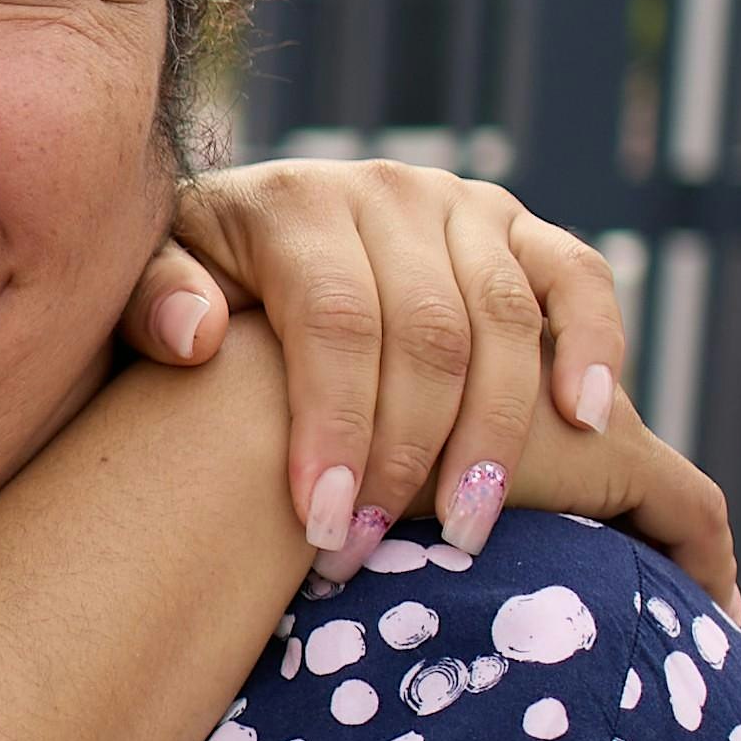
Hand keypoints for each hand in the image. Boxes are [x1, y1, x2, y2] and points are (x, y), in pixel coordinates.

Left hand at [114, 159, 736, 606]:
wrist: (243, 239)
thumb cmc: (193, 289)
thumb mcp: (144, 287)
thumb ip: (154, 304)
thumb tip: (196, 333)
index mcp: (293, 202)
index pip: (335, 321)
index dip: (336, 427)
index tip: (322, 526)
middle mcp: (387, 191)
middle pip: (427, 332)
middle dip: (408, 454)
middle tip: (377, 550)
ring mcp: (462, 205)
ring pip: (504, 319)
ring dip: (496, 434)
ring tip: (465, 532)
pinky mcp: (518, 229)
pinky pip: (578, 276)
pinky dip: (595, 342)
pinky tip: (589, 423)